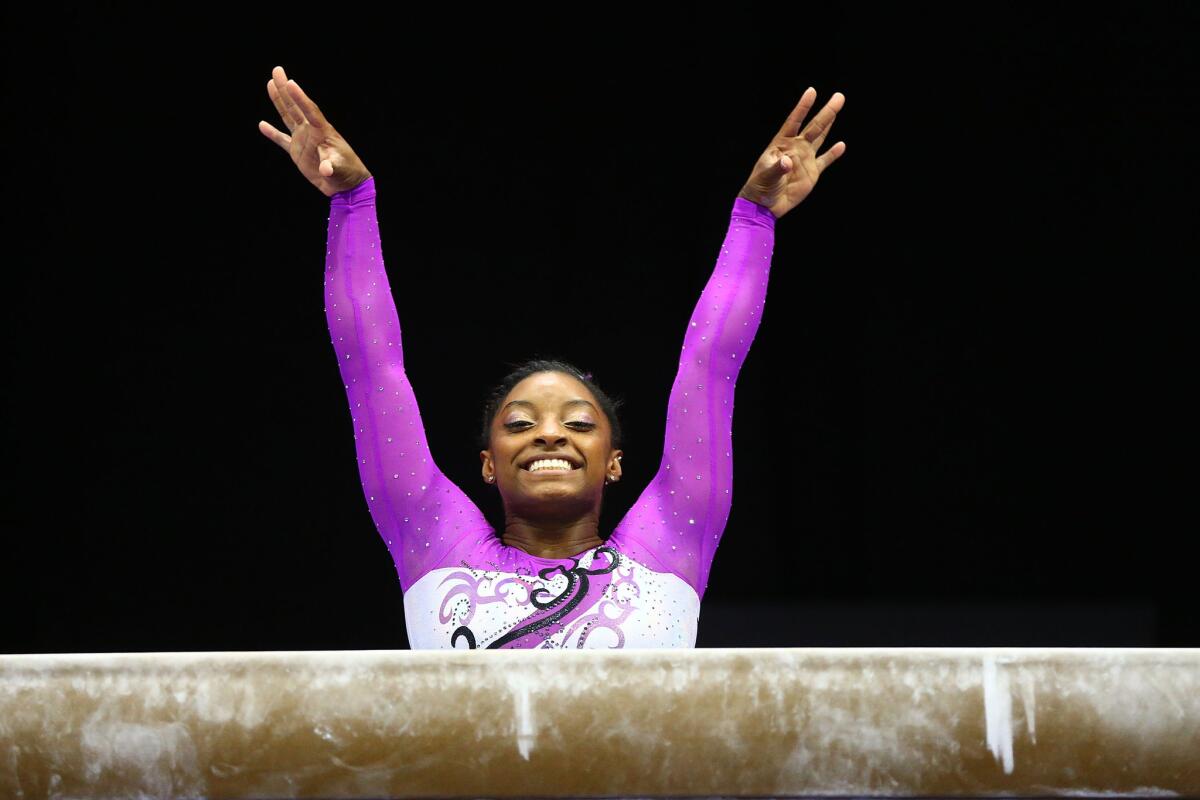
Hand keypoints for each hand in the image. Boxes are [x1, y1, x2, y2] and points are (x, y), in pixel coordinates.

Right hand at [258, 66, 371, 196]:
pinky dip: (272, 133)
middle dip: (286, 89)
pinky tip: (262, 124)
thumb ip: (331, 167)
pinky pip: (282, 140)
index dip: (300, 98)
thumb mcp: (340, 169)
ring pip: (288, 116)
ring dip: (279, 100)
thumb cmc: (347, 173)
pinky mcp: (297, 151)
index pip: (309, 111)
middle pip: (296, 106)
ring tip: (271, 83)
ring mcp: (303, 139)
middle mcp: (311, 131)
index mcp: (323, 131)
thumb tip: (326, 169)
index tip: (290, 82)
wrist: (345, 184)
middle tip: (277, 70)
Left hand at [738, 88, 846, 219]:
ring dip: (830, 124)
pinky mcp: (812, 172)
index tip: (812, 92)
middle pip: (814, 127)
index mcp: (781, 144)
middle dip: (826, 112)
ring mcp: (805, 159)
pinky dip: (833, 154)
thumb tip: (788, 161)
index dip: (803, 107)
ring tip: (838, 108)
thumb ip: (777, 168)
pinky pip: (825, 160)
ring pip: (820, 138)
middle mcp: (795, 147)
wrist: (765, 205)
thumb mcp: (766, 176)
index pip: (794, 121)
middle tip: (839, 96)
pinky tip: (841, 145)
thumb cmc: (760, 187)